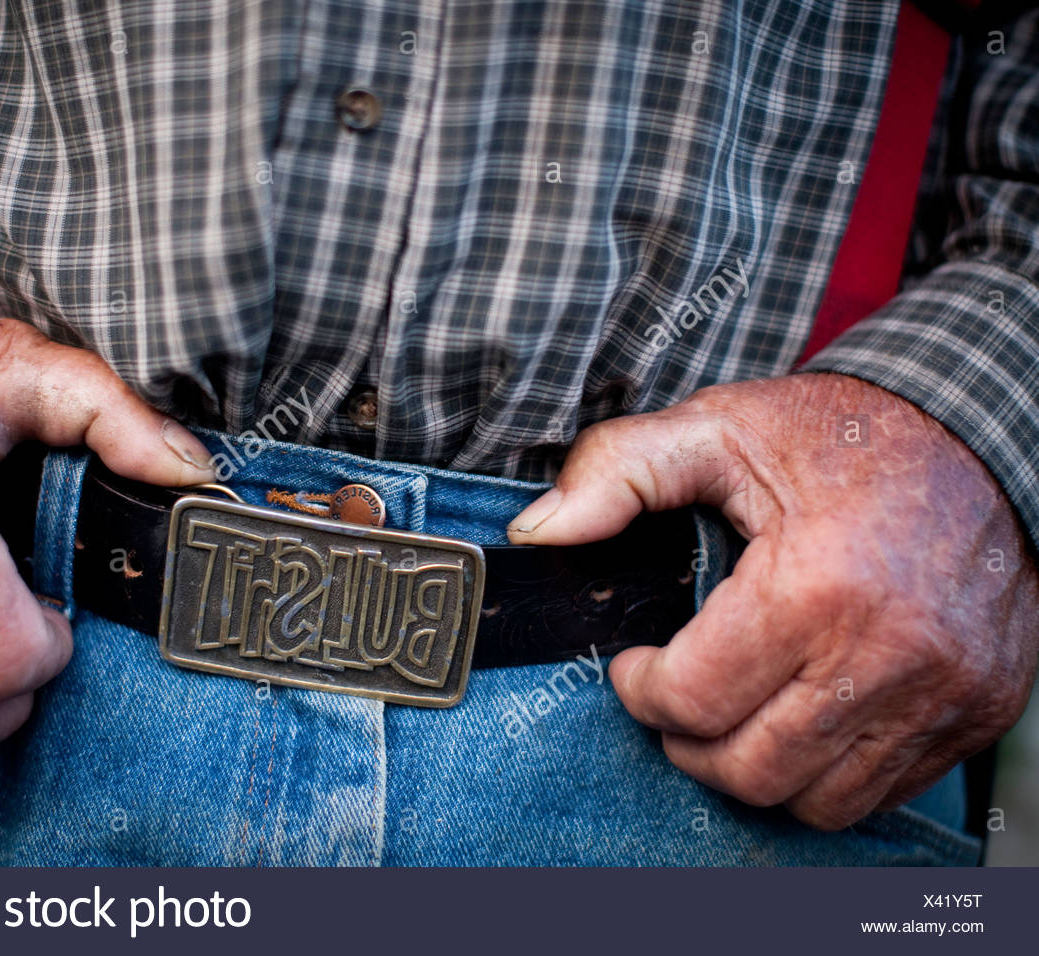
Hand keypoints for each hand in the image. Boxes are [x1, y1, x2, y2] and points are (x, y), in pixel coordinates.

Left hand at [508, 373, 1038, 828]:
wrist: (982, 437)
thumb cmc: (845, 433)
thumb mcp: (719, 427)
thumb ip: (617, 471)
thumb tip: (538, 529)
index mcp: (815, 587)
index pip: (694, 700)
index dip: (640, 690)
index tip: (634, 667)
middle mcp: (889, 655)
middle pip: (748, 768)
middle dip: (686, 741)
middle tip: (674, 697)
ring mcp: (943, 695)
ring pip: (813, 801)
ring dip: (751, 767)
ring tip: (730, 712)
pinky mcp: (977, 714)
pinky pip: (880, 794)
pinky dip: (822, 774)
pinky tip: (797, 716)